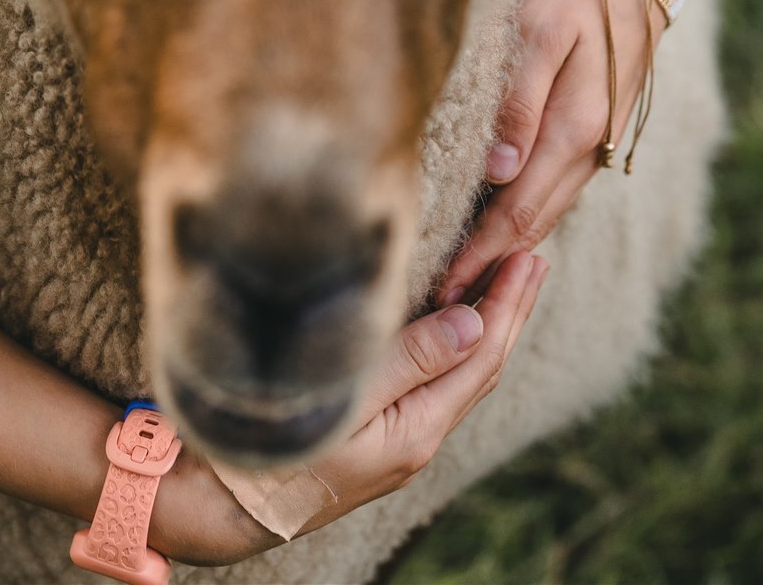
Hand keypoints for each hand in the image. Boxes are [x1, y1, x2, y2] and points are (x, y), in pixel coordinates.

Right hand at [165, 252, 545, 563]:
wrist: (230, 503)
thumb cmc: (279, 451)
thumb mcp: (345, 402)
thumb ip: (407, 362)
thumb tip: (470, 325)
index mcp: (417, 430)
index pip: (480, 359)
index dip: (506, 306)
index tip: (526, 259)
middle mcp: (418, 437)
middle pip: (480, 367)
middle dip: (508, 311)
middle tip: (531, 259)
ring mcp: (399, 438)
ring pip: (459, 375)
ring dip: (486, 325)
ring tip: (506, 284)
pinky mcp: (379, 432)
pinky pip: (435, 381)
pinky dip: (454, 343)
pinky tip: (452, 323)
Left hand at [437, 0, 665, 306]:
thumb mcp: (537, 31)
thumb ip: (518, 101)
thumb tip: (497, 171)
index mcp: (574, 128)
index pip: (518, 211)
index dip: (481, 254)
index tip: (444, 290)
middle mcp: (590, 146)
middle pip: (533, 221)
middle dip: (489, 263)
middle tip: (442, 300)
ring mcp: (595, 142)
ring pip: (546, 207)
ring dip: (508, 243)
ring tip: (464, 273)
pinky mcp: (592, 130)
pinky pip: (555, 186)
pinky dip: (526, 212)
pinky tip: (500, 220)